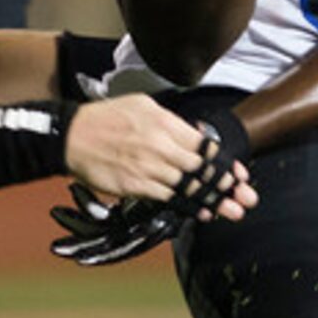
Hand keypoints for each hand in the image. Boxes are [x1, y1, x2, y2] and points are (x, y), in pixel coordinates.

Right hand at [48, 96, 254, 265]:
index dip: (225, 164)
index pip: (204, 146)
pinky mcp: (134, 186)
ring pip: (188, 187)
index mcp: (163, 123)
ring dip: (213, 201)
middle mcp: (158, 145)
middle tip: (246, 199)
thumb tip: (195, 136)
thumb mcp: (142, 105)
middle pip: (201, 170)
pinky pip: (167, 198)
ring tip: (232, 211)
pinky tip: (202, 213)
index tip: (239, 175)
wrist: (71, 135)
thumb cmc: (107, 118)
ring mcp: (147, 168)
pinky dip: (188, 207)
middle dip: (226, 186)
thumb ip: (171, 121)